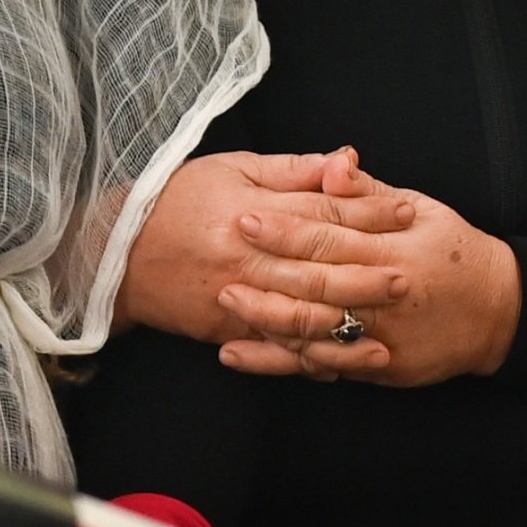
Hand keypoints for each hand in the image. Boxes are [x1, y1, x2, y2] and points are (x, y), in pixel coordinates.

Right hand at [118, 148, 418, 341]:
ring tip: (386, 334)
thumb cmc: (179, 198)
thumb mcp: (236, 167)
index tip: (409, 212)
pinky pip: (271, 347)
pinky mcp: (224, 329)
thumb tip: (345, 161)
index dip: (371, 212)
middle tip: (411, 276)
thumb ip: (294, 169)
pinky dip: (304, 358)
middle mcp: (249, 258)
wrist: (116, 252)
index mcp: (254, 210)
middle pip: (319, 268)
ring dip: (344, 328)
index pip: (324, 212)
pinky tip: (337, 365)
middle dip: (368, 274)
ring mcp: (237, 298)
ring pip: (299, 317)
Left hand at [208, 183, 519, 387]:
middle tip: (223, 262)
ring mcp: (382, 335)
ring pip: (314, 330)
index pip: (331, 236)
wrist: (498, 310)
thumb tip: (333, 165)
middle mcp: (386, 293)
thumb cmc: (455, 251)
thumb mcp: (422, 209)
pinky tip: (241, 353)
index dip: (286, 229)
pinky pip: (322, 364)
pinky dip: (279, 361)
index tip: (247, 218)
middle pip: (317, 285)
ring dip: (265, 320)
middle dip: (266, 273)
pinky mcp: (378, 367)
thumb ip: (370, 193)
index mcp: (395, 248)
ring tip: (225, 308)